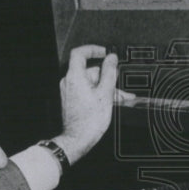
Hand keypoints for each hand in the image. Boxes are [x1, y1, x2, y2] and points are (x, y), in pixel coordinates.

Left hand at [53, 45, 117, 164]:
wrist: (78, 140)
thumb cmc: (89, 121)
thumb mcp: (106, 93)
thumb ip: (109, 72)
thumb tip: (111, 58)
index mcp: (75, 77)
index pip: (80, 53)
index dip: (93, 49)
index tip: (104, 53)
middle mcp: (69, 82)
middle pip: (90, 71)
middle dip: (106, 77)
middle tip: (118, 85)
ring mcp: (69, 91)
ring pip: (91, 83)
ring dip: (105, 88)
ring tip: (119, 98)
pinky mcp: (72, 100)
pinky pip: (87, 91)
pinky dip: (98, 94)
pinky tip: (111, 101)